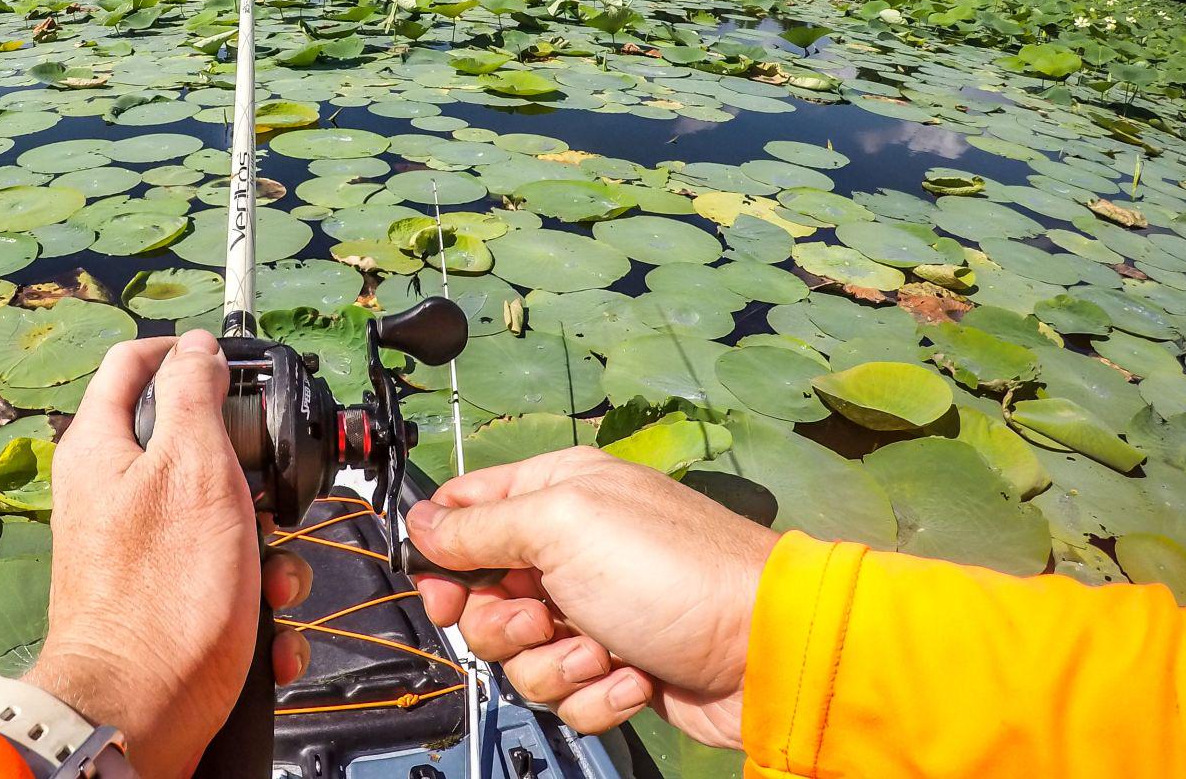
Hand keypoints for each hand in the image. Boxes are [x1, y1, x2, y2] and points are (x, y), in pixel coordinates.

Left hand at [24, 331, 313, 778]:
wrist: (138, 714)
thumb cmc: (163, 597)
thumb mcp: (195, 469)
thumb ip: (194, 395)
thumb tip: (196, 345)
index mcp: (103, 446)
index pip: (136, 361)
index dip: (188, 353)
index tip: (237, 371)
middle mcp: (113, 493)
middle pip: (195, 446)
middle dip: (252, 478)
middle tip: (268, 502)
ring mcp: (138, 550)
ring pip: (223, 520)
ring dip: (268, 555)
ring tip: (269, 585)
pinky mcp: (163, 602)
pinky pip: (224, 582)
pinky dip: (256, 606)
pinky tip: (263, 629)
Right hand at [407, 446, 778, 748]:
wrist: (764, 653)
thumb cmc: (674, 574)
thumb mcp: (563, 525)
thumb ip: (481, 525)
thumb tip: (421, 522)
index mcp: (556, 493)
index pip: (465, 513)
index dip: (444, 556)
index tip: (446, 589)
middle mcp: (570, 549)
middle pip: (483, 597)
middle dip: (504, 623)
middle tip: (541, 619)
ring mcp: (592, 610)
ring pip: (520, 654)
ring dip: (557, 664)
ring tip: (605, 651)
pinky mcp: (614, 666)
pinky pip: (567, 693)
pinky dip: (597, 693)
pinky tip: (636, 676)